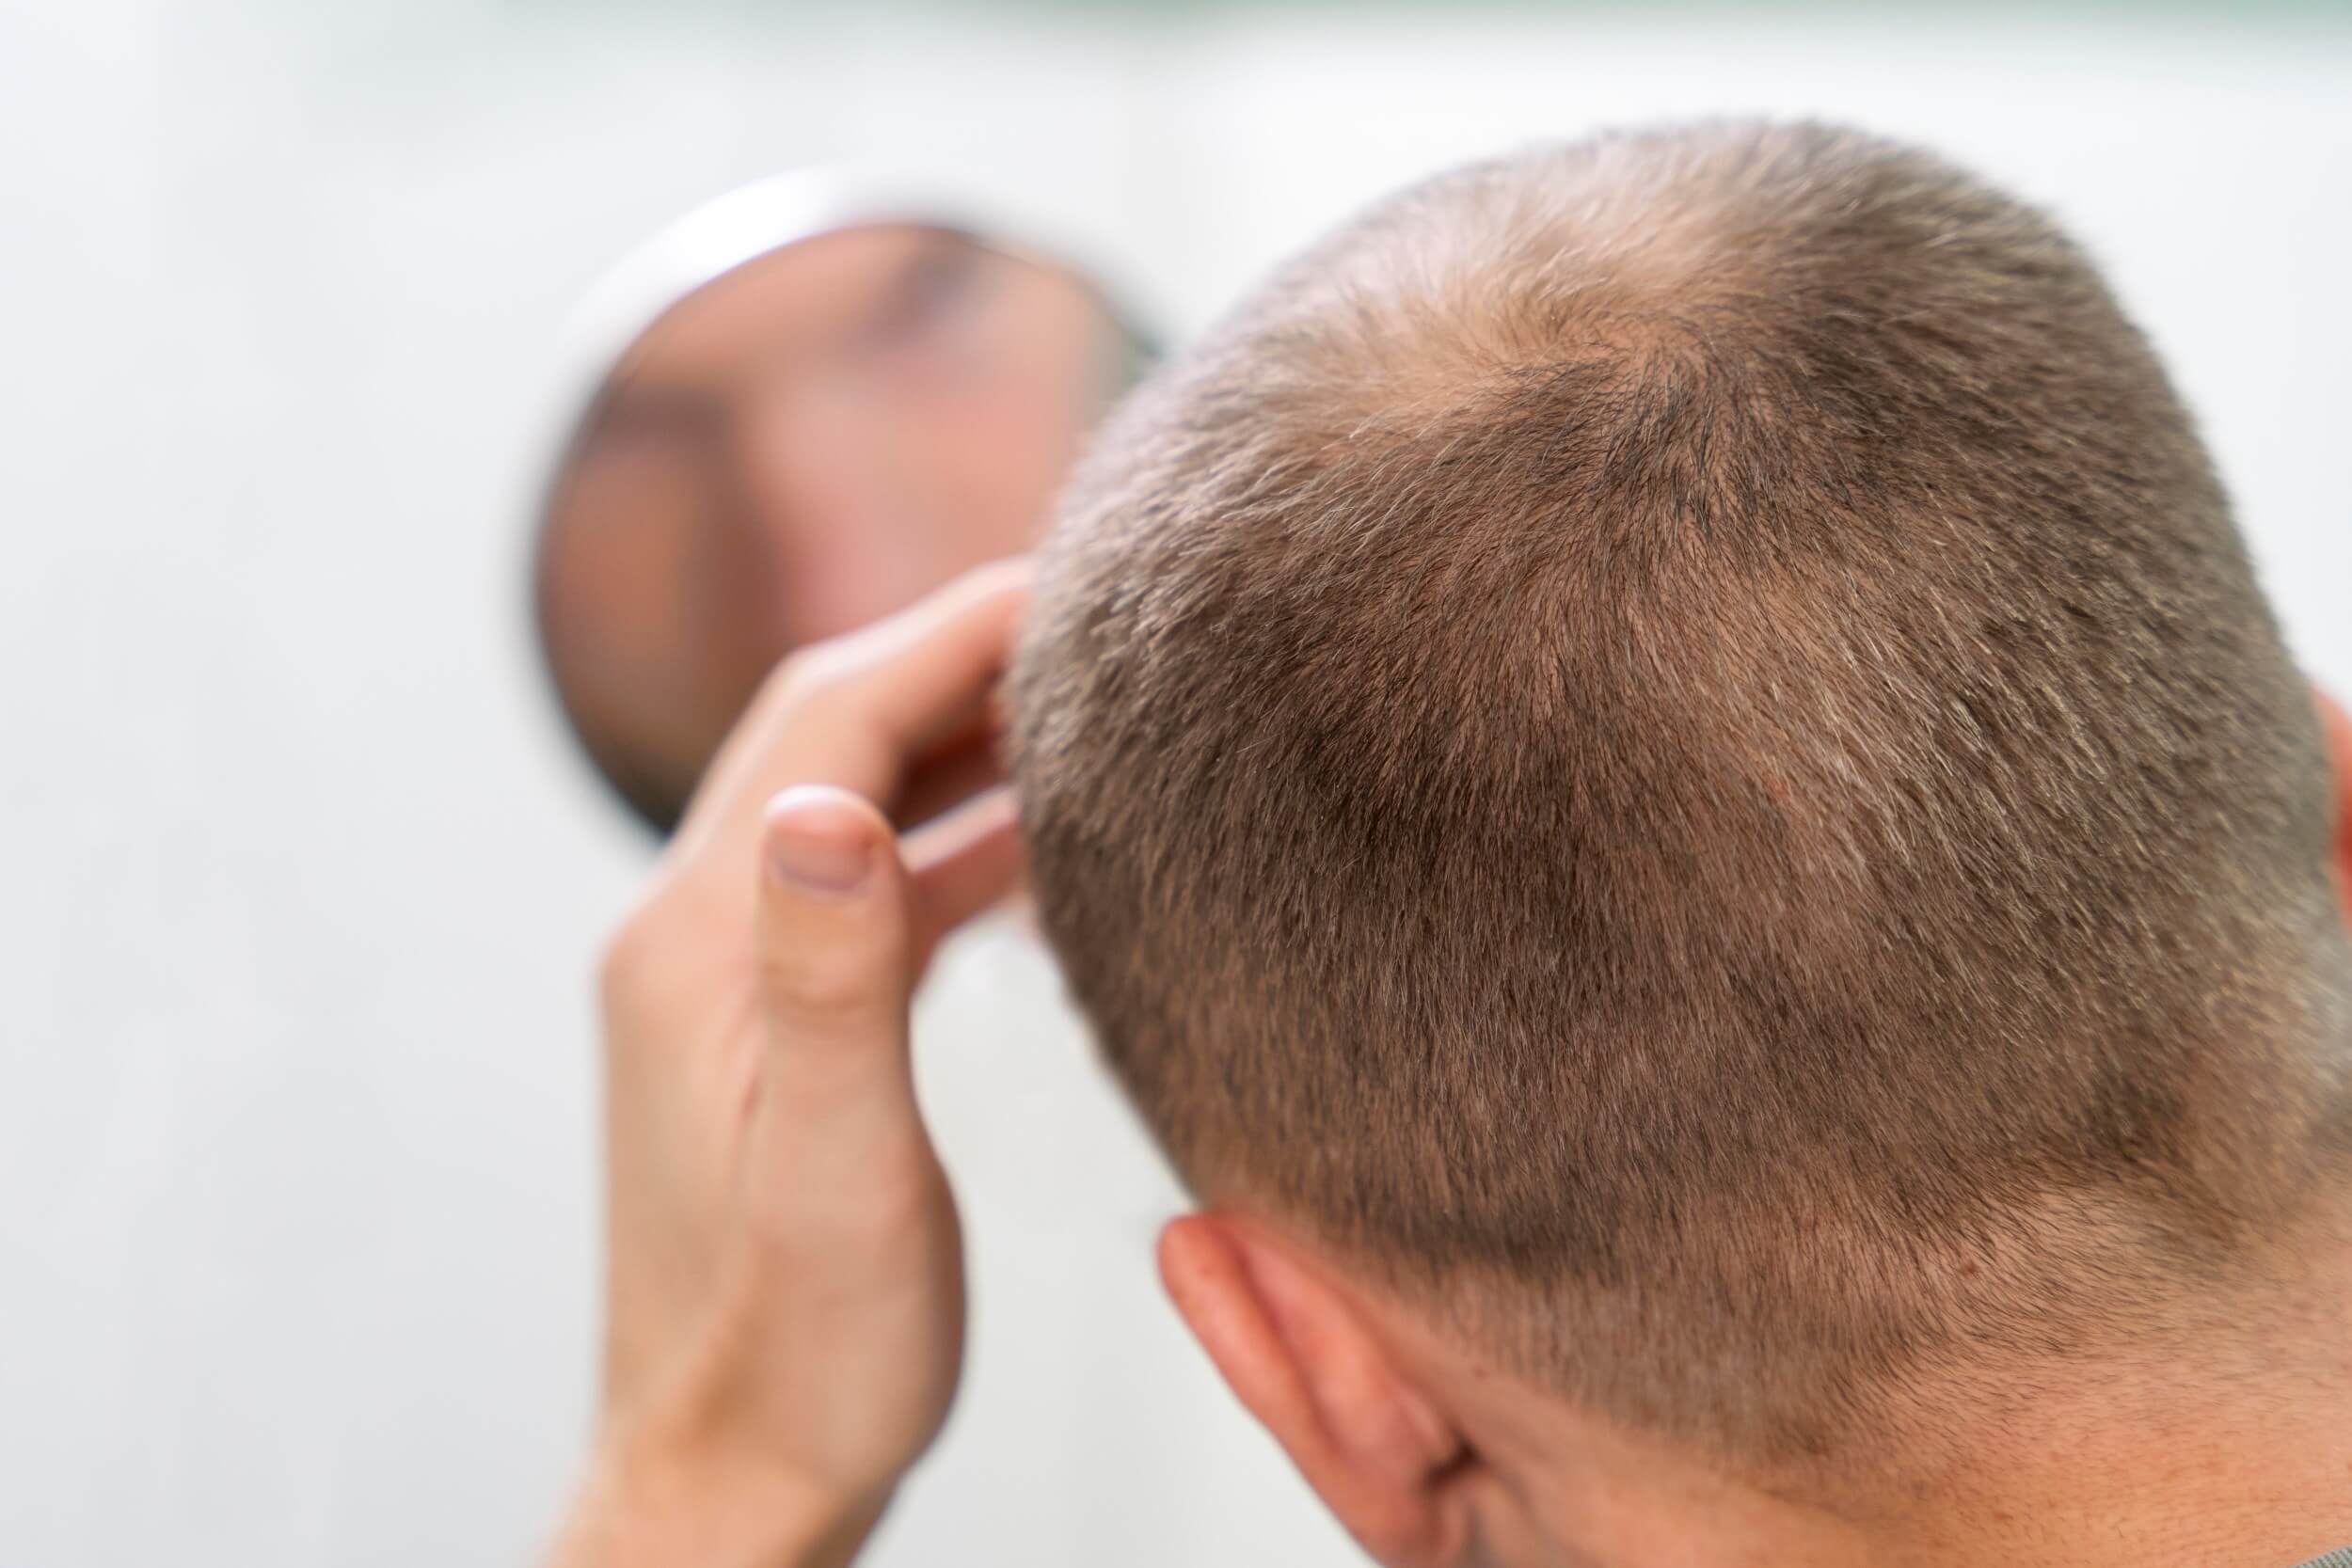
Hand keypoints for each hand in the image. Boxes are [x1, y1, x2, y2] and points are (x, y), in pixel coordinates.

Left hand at [550, 563, 1030, 1567]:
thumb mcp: (835, 1174)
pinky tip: (1040, 842)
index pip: (826, 723)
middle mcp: (695, 937)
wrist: (731, 1474)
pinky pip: (868, 889)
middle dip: (958, 657)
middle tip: (1100, 617)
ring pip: (852, 801)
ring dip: (959, 741)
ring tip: (1089, 706)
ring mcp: (729, 978)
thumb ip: (831, 985)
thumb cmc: (799, 1354)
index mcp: (698, 948)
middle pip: (829, 733)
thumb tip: (827, 804)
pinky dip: (953, 841)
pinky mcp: (772, 1024)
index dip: (948, 633)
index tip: (1073, 579)